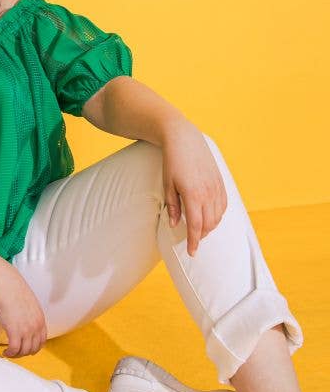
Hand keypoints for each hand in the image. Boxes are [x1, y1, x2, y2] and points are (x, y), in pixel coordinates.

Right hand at [0, 270, 47, 357]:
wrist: (7, 286)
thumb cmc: (14, 291)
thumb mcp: (29, 304)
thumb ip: (30, 314)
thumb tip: (24, 319)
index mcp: (40, 319)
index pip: (42, 340)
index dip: (35, 347)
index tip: (27, 349)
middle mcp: (36, 326)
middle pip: (34, 348)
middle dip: (25, 353)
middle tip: (16, 352)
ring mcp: (26, 330)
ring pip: (24, 351)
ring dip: (16, 355)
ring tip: (9, 353)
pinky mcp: (15, 332)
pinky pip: (14, 349)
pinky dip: (10, 354)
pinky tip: (5, 352)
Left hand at [161, 121, 227, 255]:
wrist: (184, 139)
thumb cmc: (172, 162)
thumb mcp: (167, 184)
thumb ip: (172, 206)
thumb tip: (174, 225)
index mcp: (193, 195)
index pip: (195, 226)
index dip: (194, 241)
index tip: (192, 252)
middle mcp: (208, 193)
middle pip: (208, 224)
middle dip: (200, 236)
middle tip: (192, 241)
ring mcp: (216, 187)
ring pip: (217, 216)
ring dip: (209, 227)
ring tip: (199, 230)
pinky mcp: (221, 181)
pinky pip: (224, 205)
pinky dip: (218, 215)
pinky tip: (210, 217)